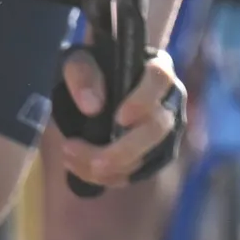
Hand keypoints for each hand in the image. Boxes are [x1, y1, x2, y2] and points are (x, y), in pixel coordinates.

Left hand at [52, 48, 185, 190]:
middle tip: (87, 157)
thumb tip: (93, 107)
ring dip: (108, 168)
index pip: (160, 79)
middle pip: (159, 128)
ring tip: (68, 156)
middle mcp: (170, 100)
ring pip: (148, 157)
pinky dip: (107, 178)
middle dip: (123, 150)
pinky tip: (79, 166)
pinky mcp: (155, 156)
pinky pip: (136, 174)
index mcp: (158, 68)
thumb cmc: (94, 69)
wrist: (100, 89)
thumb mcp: (80, 61)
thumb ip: (83, 75)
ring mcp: (167, 131)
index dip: (143, 100)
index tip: (118, 118)